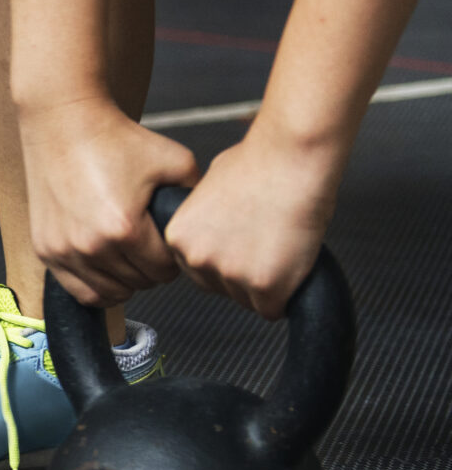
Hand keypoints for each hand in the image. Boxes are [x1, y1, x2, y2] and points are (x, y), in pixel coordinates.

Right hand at [18, 94, 203, 307]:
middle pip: (138, 284)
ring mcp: (64, 250)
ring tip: (128, 254)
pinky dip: (97, 284)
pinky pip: (78, 290)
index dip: (172, 256)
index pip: (163, 271)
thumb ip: (196, 196)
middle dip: (149, 267)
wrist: (64, 124)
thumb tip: (207, 223)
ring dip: (125, 279)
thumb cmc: (116, 140)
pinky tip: (105, 265)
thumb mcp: (174, 161)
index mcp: (124, 229)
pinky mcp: (45, 249)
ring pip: (110, 293)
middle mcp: (90, 246)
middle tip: (148, 242)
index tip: (166, 237)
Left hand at [166, 131, 337, 319]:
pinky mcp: (265, 286)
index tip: (240, 244)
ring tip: (280, 246)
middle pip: (219, 288)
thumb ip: (201, 221)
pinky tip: (291, 265)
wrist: (291, 160)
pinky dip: (285, 294)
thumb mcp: (207, 191)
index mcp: (178, 236)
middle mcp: (197, 258)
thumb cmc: (258, 165)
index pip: (195, 269)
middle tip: (264, 245)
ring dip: (265, 283)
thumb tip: (209, 233)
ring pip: (247, 299)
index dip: (224, 258)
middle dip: (241, 274)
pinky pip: (273, 308)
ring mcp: (230, 274)